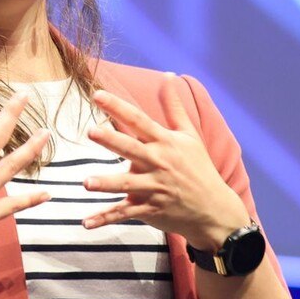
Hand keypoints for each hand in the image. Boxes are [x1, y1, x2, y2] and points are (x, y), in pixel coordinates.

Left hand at [81, 74, 250, 249]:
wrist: (214, 210)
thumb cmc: (199, 168)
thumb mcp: (190, 135)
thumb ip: (174, 106)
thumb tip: (169, 75)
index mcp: (165, 142)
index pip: (139, 120)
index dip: (118, 107)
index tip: (98, 95)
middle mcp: (159, 163)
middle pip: (131, 149)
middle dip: (112, 141)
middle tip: (91, 132)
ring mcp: (154, 188)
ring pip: (127, 185)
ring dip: (107, 184)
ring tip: (87, 182)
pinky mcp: (150, 210)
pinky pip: (124, 214)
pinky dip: (105, 219)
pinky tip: (86, 223)